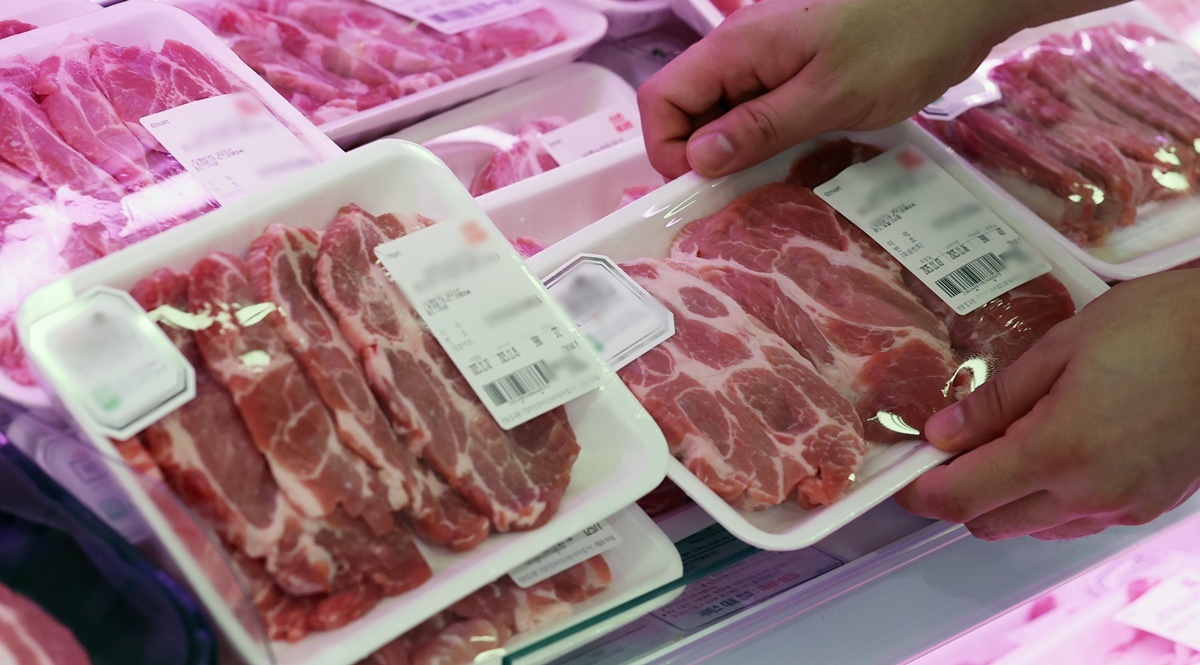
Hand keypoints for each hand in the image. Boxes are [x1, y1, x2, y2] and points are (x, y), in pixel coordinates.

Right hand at [637, 0, 1011, 178]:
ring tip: (778, 179)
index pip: (662, 99)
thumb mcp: (829, 95)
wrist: (965, 0)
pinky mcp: (801, 69)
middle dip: (706, 155)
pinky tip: (801, 159)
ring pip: (727, 113)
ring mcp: (772, 58)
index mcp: (737, 47)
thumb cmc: (901, 41)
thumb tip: (696, 159)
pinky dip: (771, 138)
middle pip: (690, 108)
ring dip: (742, 151)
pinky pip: (764, 109)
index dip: (669, 148)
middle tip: (748, 191)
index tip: (707, 184)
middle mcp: (744, 49)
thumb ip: (759, 127)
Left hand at [895, 271, 1199, 540]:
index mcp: (1059, 451)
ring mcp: (1124, 506)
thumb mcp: (1060, 347)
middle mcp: (1091, 493)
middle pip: (991, 523)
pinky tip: (1053, 456)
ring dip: (1004, 501)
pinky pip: (1077, 521)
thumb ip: (996, 400)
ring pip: (1034, 528)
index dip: (922, 493)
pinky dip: (1049, 502)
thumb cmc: (1159, 327)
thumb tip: (943, 434)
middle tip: (951, 451)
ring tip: (1005, 445)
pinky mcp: (1148, 505)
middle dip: (959, 495)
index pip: (962, 498)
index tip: (905, 478)